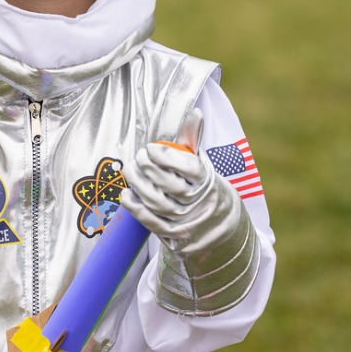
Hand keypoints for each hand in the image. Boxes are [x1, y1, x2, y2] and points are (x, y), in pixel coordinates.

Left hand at [121, 109, 241, 252]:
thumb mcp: (204, 165)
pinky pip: (152, 223)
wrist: (224, 226)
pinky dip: (135, 208)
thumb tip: (195, 112)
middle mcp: (201, 204)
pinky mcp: (177, 239)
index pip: (190, 168)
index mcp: (210, 182)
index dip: (168, 157)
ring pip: (158, 203)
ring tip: (130, 171)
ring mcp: (189, 223)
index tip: (152, 148)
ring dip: (138, 185)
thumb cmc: (206, 188)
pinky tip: (127, 194)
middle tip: (138, 156)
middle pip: (170, 185)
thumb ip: (194, 140)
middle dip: (148, 168)